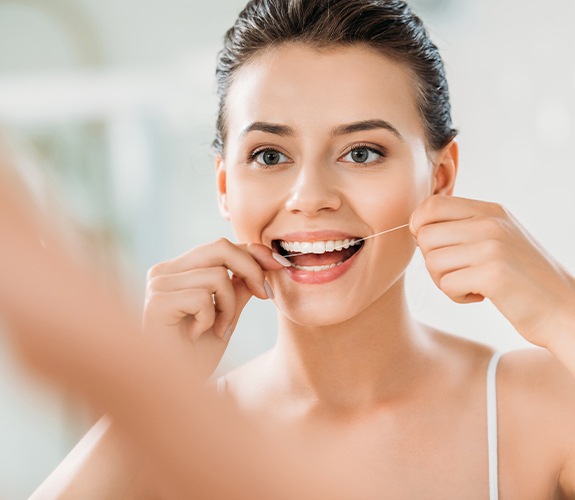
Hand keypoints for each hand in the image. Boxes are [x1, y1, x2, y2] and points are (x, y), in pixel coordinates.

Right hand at [143, 239, 288, 377]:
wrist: (174, 392)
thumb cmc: (195, 356)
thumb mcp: (226, 315)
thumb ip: (239, 288)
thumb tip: (263, 263)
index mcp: (178, 270)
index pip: (220, 247)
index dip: (253, 252)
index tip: (278, 265)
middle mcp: (163, 272)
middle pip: (220, 247)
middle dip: (251, 270)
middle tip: (264, 296)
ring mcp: (157, 285)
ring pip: (217, 275)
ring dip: (228, 307)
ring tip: (217, 329)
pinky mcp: (156, 303)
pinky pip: (203, 298)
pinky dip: (211, 319)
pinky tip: (198, 335)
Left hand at [410, 195, 574, 348]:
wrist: (563, 309)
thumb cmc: (521, 278)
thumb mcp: (497, 239)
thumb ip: (463, 227)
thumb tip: (416, 226)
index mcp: (490, 211)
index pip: (431, 205)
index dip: (419, 227)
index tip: (435, 247)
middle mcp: (491, 223)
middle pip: (425, 235)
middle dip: (431, 260)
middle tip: (456, 273)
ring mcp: (493, 247)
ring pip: (432, 261)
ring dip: (444, 281)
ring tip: (471, 284)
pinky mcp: (494, 274)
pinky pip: (447, 284)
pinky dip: (457, 296)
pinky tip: (480, 296)